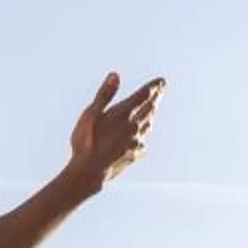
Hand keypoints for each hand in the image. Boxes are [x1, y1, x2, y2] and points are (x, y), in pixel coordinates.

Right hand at [66, 72, 163, 190]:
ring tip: (152, 110)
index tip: (161, 81)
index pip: (144, 95)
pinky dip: (142, 137)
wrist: (89, 172)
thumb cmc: (86, 142)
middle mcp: (134, 126)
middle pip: (150, 109)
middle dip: (156, 97)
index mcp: (124, 114)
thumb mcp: (90, 115)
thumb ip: (105, 95)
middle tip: (161, 89)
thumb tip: (115, 75)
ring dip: (151, 115)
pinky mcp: (133, 155)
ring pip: (148, 125)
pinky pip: (142, 143)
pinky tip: (141, 140)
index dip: (154, 87)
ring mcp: (135, 142)